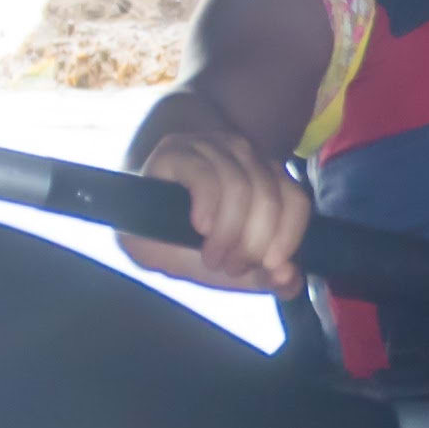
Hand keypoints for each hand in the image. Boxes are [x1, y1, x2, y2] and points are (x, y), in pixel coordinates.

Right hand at [129, 127, 310, 292]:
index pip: (295, 199)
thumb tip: (289, 279)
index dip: (290, 235)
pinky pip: (206, 175)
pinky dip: (209, 206)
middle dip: (253, 243)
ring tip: (211, 257)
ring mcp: (209, 148)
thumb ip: (262, 275)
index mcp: (265, 178)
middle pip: (268, 196)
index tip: (272, 266)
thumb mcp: (230, 264)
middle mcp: (242, 157)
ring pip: (240, 186)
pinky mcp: (176, 151)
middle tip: (232, 267)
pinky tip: (200, 226)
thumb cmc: (186, 241)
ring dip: (229, 233)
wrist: (133, 217)